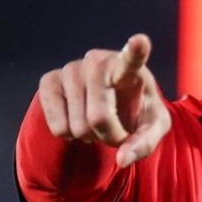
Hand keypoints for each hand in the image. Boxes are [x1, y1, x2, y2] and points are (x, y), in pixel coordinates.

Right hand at [37, 33, 171, 167]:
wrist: (110, 105)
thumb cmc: (136, 112)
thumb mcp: (152, 129)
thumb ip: (144, 144)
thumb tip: (122, 160)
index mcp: (129, 69)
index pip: (133, 58)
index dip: (135, 51)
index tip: (140, 41)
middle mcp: (98, 61)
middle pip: (99, 116)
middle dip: (109, 135)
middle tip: (116, 132)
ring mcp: (71, 69)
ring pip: (77, 126)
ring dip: (90, 137)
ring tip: (97, 122)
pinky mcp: (49, 81)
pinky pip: (57, 127)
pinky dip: (69, 135)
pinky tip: (77, 120)